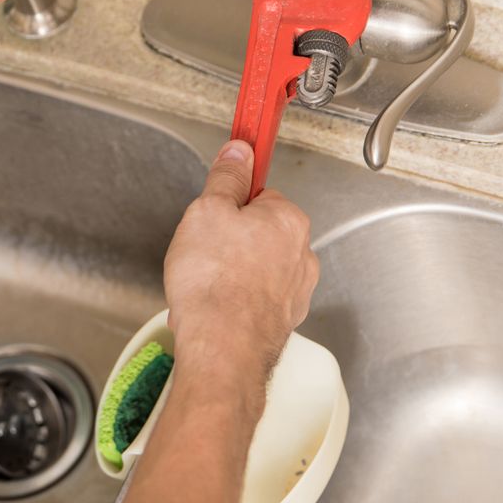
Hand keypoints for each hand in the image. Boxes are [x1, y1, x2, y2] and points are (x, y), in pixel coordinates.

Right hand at [163, 139, 320, 382]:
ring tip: (202, 286)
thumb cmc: (215, 284)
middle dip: (228, 243)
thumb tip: (239, 152)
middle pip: (258, 234)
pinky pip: (253, 300)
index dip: (230, 204)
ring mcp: (294, 292)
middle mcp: (301, 255)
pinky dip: (233, 302)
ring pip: (255, 270)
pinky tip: (211, 309)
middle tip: (201, 252)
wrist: (221, 350)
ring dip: (230, 274)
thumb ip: (226, 179)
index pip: (260, 196)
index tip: (214, 211)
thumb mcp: (207, 211)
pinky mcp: (282, 321)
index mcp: (288, 220)